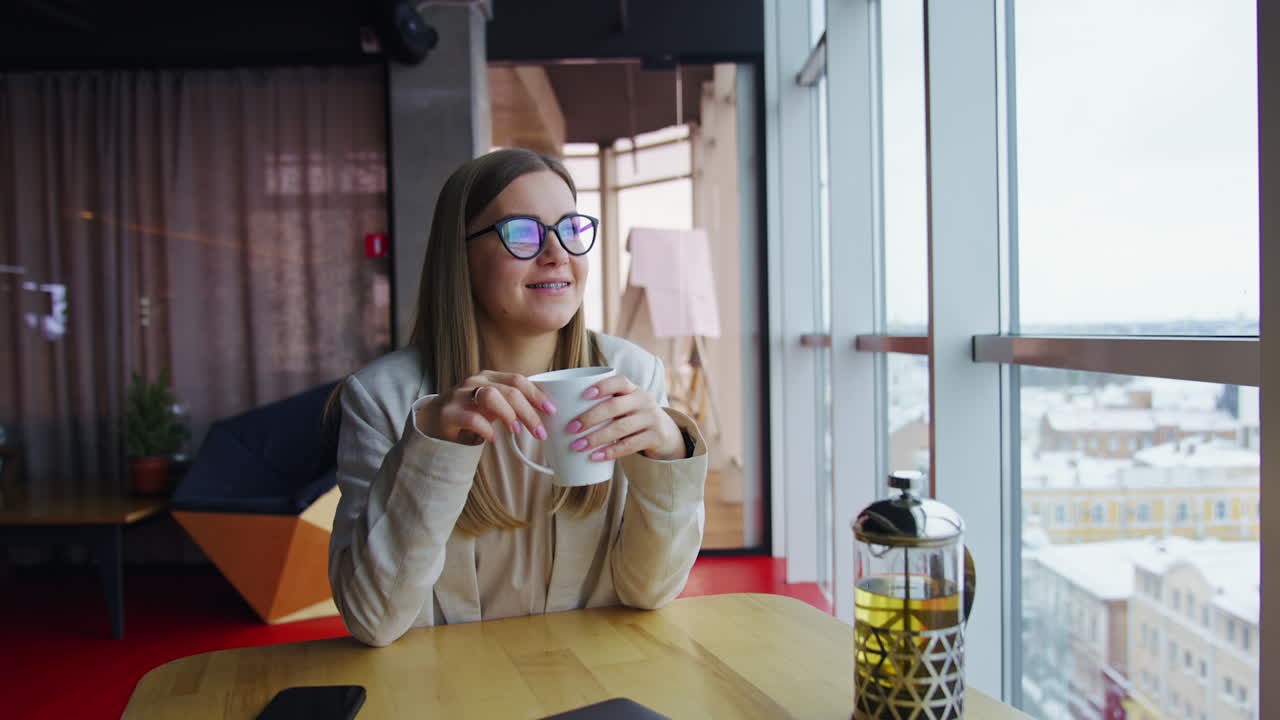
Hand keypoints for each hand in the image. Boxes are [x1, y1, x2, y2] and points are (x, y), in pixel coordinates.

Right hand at [417, 371, 557, 444]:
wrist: (433, 422)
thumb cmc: (470, 413)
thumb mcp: (493, 405)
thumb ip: (514, 404)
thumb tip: (545, 413)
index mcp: (489, 377)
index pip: (518, 380)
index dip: (536, 395)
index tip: (552, 411)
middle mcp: (475, 382)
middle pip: (509, 390)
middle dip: (529, 411)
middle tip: (540, 432)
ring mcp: (460, 396)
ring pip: (490, 396)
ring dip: (508, 414)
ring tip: (517, 431)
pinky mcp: (448, 413)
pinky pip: (472, 418)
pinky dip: (486, 429)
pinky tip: (494, 439)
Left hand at [565, 374, 684, 461]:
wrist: (667, 435)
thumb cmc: (634, 419)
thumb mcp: (626, 407)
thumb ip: (605, 406)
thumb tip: (562, 416)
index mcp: (633, 390)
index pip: (619, 381)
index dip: (602, 386)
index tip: (583, 395)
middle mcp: (643, 401)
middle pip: (615, 406)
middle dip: (590, 417)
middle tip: (571, 428)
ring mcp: (651, 419)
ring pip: (620, 427)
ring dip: (596, 437)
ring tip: (577, 446)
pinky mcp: (655, 437)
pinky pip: (630, 445)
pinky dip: (611, 452)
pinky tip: (595, 457)